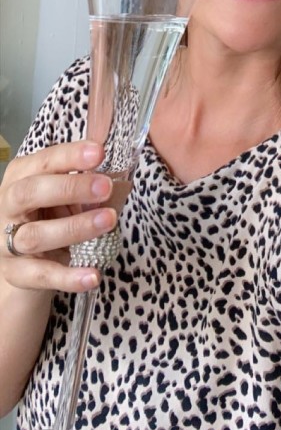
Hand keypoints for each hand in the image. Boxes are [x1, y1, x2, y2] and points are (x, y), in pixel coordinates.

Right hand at [0, 141, 116, 293]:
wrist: (24, 262)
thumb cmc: (48, 217)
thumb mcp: (63, 196)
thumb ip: (84, 186)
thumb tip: (120, 180)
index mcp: (20, 177)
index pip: (43, 161)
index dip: (69, 156)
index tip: (99, 152)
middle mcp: (7, 207)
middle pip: (30, 193)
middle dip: (70, 188)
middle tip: (105, 187)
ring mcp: (6, 242)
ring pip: (35, 235)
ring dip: (75, 228)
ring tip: (108, 221)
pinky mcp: (15, 274)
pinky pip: (41, 275)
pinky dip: (69, 276)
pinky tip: (93, 275)